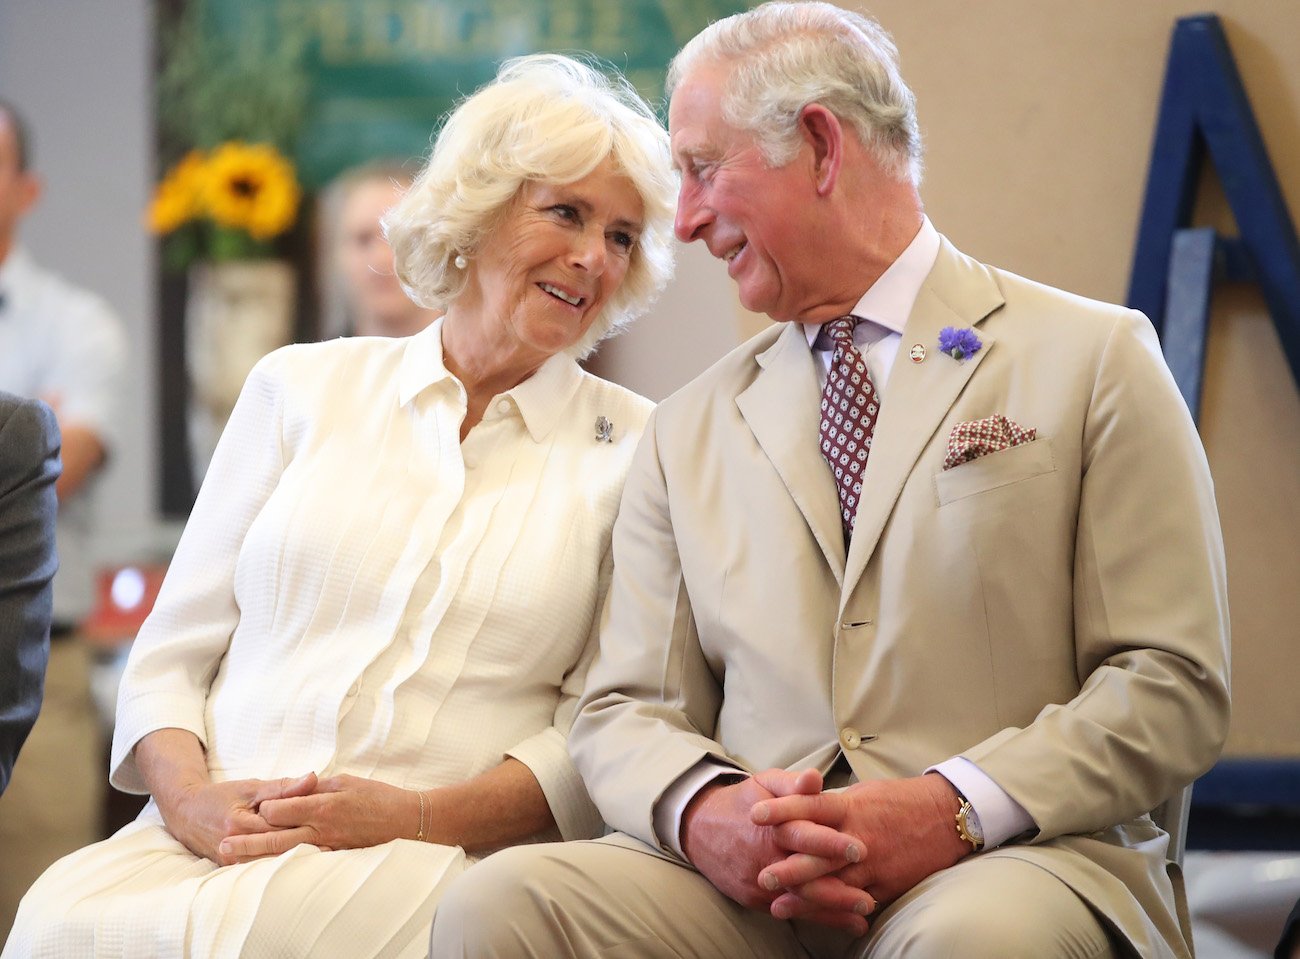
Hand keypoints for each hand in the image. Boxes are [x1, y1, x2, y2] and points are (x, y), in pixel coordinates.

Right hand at [157, 772, 317, 865]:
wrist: (186, 812)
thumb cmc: (221, 796)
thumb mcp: (251, 787)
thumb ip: (282, 787)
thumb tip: (312, 778)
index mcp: (240, 824)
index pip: (280, 829)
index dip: (307, 827)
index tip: (333, 826)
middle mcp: (235, 848)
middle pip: (278, 851)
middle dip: (306, 848)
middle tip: (336, 845)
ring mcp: (232, 863)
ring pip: (271, 864)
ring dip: (296, 859)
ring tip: (327, 854)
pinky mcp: (232, 869)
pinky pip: (261, 868)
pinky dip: (281, 864)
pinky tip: (302, 862)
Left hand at [217, 773, 419, 862]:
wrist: (406, 820)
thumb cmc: (378, 796)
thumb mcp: (346, 781)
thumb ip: (317, 787)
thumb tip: (295, 787)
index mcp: (322, 806)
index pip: (280, 809)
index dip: (264, 807)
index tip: (256, 805)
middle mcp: (320, 829)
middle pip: (276, 837)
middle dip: (247, 843)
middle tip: (223, 846)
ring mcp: (327, 847)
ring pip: (286, 854)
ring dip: (259, 857)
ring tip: (236, 860)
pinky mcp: (334, 858)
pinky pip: (304, 862)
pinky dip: (285, 864)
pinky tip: (271, 867)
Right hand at [682, 770, 872, 934]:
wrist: (699, 827)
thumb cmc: (743, 802)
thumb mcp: (765, 784)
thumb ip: (793, 784)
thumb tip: (815, 777)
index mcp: (771, 826)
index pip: (802, 834)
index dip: (830, 842)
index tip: (860, 848)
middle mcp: (765, 857)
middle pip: (803, 877)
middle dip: (837, 889)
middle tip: (869, 896)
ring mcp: (758, 882)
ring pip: (799, 900)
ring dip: (833, 909)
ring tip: (864, 913)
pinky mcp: (755, 899)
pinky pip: (790, 911)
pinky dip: (819, 918)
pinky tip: (845, 922)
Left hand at [751, 773, 969, 917]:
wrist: (946, 817)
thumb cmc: (902, 801)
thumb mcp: (864, 794)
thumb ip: (833, 806)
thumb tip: (804, 808)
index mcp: (852, 808)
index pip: (811, 807)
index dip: (782, 810)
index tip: (755, 815)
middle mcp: (860, 838)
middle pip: (818, 855)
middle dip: (788, 867)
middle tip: (761, 876)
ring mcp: (874, 865)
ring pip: (834, 885)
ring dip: (805, 898)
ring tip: (778, 906)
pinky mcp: (887, 885)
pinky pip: (856, 901)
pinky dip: (834, 911)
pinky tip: (815, 918)